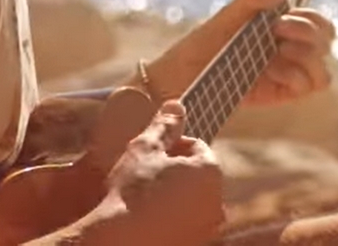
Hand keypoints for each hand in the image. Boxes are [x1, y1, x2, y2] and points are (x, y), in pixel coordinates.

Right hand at [102, 101, 224, 244]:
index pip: (197, 146)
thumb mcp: (144, 148)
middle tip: (145, 175)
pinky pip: (186, 224)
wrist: (119, 241)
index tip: (149, 154)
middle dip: (175, 170)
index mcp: (211, 172)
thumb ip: (165, 125)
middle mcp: (218, 201)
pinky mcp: (196, 244)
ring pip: (192, 201)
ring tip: (144, 198)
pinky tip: (149, 219)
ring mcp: (208, 227)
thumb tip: (177, 105)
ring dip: (175, 194)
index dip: (171, 145)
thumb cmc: (131, 191)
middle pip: (198, 174)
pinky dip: (173, 218)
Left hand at [146, 0, 335, 108]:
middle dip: (309, 33)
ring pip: (322, 70)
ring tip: (278, 52)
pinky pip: (307, 87)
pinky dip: (296, 76)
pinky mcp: (279, 94)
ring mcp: (285, 74)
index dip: (311, 19)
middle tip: (277, 31)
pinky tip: (272, 72)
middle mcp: (289, 49)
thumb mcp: (225, 16)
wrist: (179, 78)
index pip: (318, 22)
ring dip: (307, 56)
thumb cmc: (201, 44)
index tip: (280, 19)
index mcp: (281, 27)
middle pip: (326, 42)